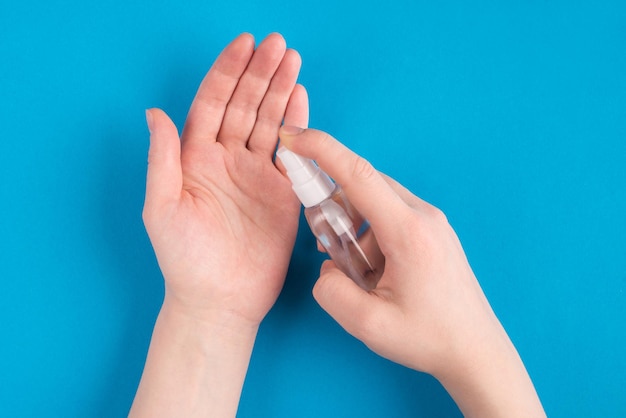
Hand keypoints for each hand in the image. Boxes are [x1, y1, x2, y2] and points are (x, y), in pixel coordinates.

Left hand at [143, 33, 307, 326]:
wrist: (220, 299)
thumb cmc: (184, 258)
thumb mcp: (162, 207)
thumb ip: (162, 158)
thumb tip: (156, 112)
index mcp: (195, 158)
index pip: (212, 104)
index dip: (227, 73)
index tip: (243, 45)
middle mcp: (227, 160)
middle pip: (244, 105)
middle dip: (260, 73)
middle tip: (277, 44)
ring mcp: (256, 174)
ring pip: (269, 122)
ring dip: (280, 90)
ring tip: (292, 60)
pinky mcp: (283, 193)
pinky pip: (292, 152)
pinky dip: (298, 125)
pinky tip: (301, 98)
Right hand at [278, 126, 544, 417]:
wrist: (476, 350)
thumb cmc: (429, 338)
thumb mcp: (368, 325)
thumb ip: (331, 291)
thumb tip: (327, 268)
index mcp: (408, 231)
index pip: (357, 174)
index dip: (320, 149)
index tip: (292, 138)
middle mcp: (423, 215)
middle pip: (364, 185)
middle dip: (335, 207)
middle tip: (327, 245)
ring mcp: (432, 221)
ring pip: (376, 200)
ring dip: (354, 226)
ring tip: (359, 272)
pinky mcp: (432, 230)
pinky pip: (390, 214)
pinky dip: (370, 234)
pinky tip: (375, 271)